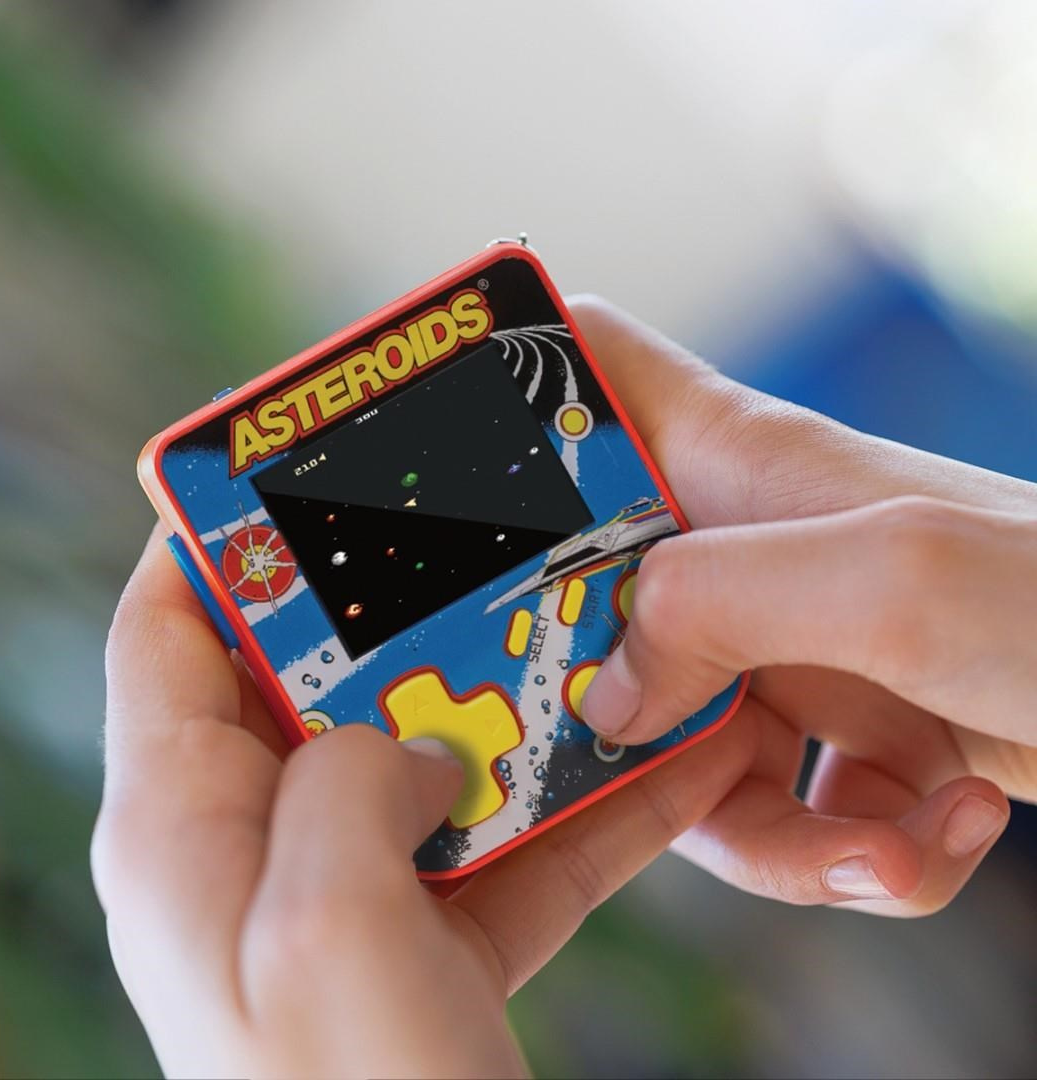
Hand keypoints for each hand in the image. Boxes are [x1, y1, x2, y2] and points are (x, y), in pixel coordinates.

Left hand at [93, 528, 758, 1077]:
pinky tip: (661, 756)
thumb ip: (353, 783)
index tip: (288, 463)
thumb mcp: (329, 925)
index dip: (214, 536)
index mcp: (179, 829)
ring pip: (424, 748)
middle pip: (313, 676)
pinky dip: (575, 798)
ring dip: (508, 698)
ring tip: (585, 627)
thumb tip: (413, 738)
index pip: (166, 631)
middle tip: (479, 535)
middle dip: (396, 606)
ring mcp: (344, 890)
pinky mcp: (426, 935)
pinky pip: (503, 836)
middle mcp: (252, 847)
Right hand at [573, 296, 1036, 915]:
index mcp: (739, 465)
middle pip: (587, 598)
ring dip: (762, 832)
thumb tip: (603, 691)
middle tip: (652, 758)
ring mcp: (779, 642)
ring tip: (880, 841)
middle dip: (599, 702)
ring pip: (668, 741)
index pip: (595, 364)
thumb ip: (718, 611)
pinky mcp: (826, 727)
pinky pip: (762, 808)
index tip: (439, 441)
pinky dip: (839, 853)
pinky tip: (928, 837)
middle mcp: (741, 548)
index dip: (512, 377)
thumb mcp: (889, 582)